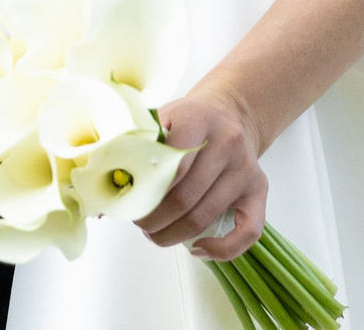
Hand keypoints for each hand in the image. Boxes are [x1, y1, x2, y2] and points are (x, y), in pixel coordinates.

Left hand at [139, 84, 267, 258]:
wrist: (228, 113)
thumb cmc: (185, 121)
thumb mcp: (159, 118)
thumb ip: (134, 147)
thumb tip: (104, 195)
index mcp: (198, 118)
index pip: (172, 163)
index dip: (147, 191)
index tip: (130, 201)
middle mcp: (228, 142)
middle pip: (185, 197)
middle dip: (154, 219)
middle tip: (139, 223)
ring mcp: (246, 168)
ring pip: (206, 217)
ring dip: (174, 235)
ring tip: (155, 233)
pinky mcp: (259, 189)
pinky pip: (248, 232)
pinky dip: (221, 250)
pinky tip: (197, 249)